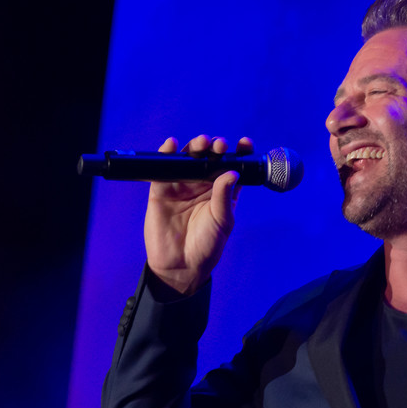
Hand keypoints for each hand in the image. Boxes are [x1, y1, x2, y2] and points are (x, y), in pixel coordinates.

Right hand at [144, 134, 252, 294]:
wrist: (181, 264)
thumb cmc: (207, 245)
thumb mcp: (222, 221)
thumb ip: (225, 196)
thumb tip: (232, 172)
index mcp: (222, 191)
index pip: (232, 167)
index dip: (239, 153)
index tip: (245, 143)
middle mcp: (203, 185)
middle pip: (210, 158)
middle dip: (216, 147)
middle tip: (220, 145)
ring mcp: (182, 186)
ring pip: (188, 159)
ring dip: (195, 147)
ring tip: (202, 143)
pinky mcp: (161, 190)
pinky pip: (163, 168)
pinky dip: (167, 154)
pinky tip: (172, 145)